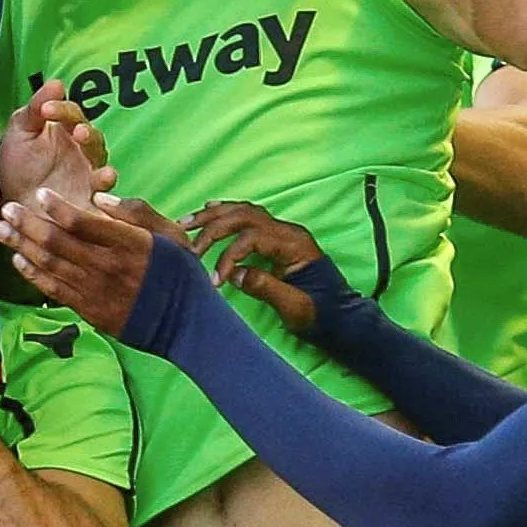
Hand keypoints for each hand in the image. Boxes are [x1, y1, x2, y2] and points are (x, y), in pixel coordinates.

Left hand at [0, 85, 112, 212]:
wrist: (10, 207)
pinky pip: (102, 204)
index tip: (45, 109)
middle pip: (94, 140)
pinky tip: (99, 199)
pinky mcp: (90, 205)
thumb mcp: (19, 133)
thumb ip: (35, 109)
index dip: (61, 109)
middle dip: (88, 136)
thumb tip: (56, 82)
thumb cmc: (17, 166)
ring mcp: (89, 180)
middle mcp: (84, 153)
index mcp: (66, 131)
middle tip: (77, 132)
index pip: (71, 113)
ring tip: (104, 174)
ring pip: (103, 172)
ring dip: (104, 173)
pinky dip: (104, 203)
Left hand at [0, 186, 182, 331]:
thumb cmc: (180, 272)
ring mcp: (95, 290)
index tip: (39, 195)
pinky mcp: (89, 310)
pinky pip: (54, 290)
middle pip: (57, 242)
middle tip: (7, 209)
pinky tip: (19, 260)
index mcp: (127, 243)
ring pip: (50, 264)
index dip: (56, 207)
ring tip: (2, 230)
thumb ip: (136, 212)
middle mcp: (106, 266)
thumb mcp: (169, 234)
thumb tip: (99, 197)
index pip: (82, 222)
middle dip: (27, 223)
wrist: (186, 323)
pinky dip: (34, 274)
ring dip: (22, 246)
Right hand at [185, 199, 335, 326]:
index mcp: (293, 244)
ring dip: (214, 215)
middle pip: (244, 216)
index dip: (229, 256)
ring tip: (186, 222)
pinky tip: (209, 211)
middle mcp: (287, 231)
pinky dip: (226, 214)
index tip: (216, 280)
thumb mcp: (295, 307)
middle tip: (190, 247)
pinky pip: (248, 217)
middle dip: (213, 228)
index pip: (251, 238)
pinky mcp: (276, 238)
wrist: (340, 316)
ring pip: (244, 211)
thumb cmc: (320, 313)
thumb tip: (235, 275)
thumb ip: (266, 288)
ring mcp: (282, 232)